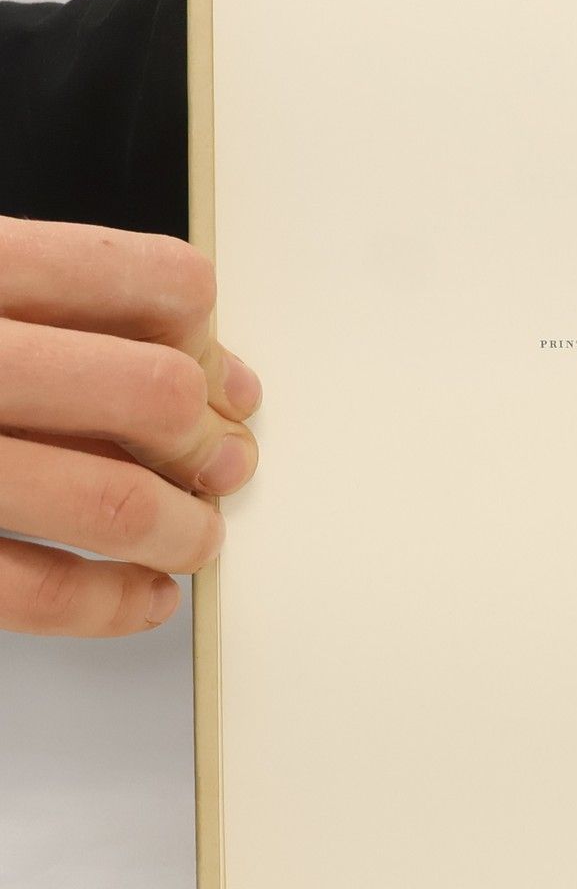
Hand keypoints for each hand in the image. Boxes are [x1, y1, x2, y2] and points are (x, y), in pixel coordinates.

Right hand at [0, 216, 260, 637]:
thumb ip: (74, 312)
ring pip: (112, 503)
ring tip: (193, 536)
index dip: (213, 342)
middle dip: (209, 443)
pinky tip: (143, 594)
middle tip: (225, 466)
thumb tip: (219, 375)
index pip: (157, 283)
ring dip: (183, 530)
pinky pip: (39, 592)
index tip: (226, 386)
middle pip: (151, 393)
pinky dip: (115, 604)